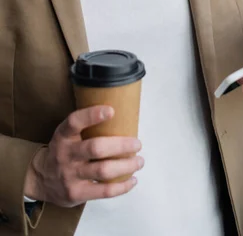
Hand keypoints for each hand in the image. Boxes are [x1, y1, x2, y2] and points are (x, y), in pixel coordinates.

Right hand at [24, 106, 143, 206]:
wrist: (41, 178)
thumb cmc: (65, 150)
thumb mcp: (68, 134)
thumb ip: (86, 127)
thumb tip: (123, 116)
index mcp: (64, 135)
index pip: (74, 122)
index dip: (92, 115)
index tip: (111, 110)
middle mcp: (66, 154)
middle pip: (95, 148)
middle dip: (121, 145)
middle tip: (137, 144)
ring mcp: (70, 175)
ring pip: (102, 170)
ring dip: (126, 165)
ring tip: (139, 161)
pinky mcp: (76, 193)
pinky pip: (103, 191)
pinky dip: (122, 186)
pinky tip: (132, 180)